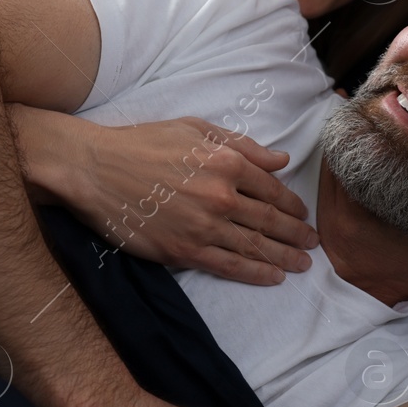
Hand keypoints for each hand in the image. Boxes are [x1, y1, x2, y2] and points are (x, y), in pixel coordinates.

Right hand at [71, 117, 318, 284]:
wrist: (94, 169)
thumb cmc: (142, 143)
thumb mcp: (195, 129)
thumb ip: (242, 145)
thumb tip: (281, 159)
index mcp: (227, 162)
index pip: (272, 189)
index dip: (292, 206)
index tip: (303, 216)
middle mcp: (221, 195)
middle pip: (270, 221)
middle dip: (296, 235)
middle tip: (313, 245)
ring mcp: (203, 226)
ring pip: (254, 246)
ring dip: (283, 257)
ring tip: (301, 265)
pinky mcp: (183, 250)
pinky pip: (228, 265)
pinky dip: (255, 273)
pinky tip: (272, 277)